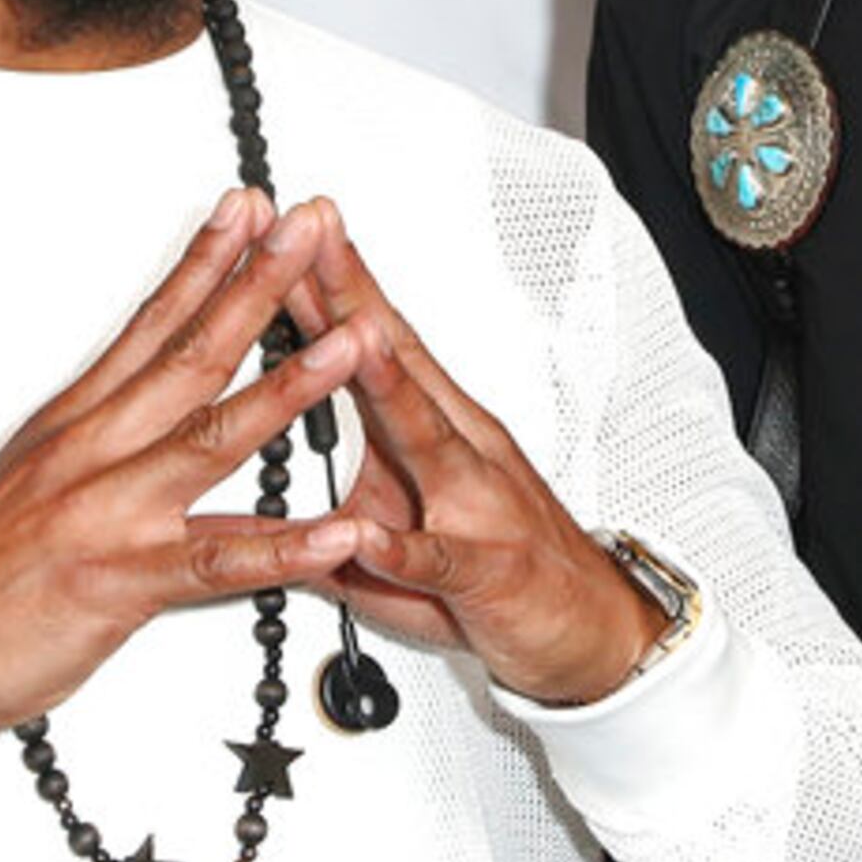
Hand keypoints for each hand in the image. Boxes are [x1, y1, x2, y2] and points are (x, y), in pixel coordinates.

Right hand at [0, 191, 373, 749]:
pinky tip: (338, 532)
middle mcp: (92, 452)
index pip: (153, 322)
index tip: (251, 207)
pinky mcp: (119, 582)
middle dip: (259, 284)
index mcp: (74, 423)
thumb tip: (155, 419)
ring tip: (350, 345)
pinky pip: (219, 562)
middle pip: (190, 351)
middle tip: (311, 227)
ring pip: (212, 436)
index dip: (206, 260)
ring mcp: (109, 514)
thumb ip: (104, 449)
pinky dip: (286, 549)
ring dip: (291, 387)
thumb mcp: (33, 488)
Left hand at [287, 210, 667, 705]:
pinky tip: (363, 536)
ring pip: (426, 436)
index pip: (376, 339)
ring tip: (349, 341)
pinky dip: (399, 547)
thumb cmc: (501, 573)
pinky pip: (436, 558)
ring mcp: (476, 503)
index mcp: (435, 429)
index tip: (290, 231)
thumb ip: (334, 511)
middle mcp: (459, 448)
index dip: (333, 283)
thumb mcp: (402, 532)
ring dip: (386, 386)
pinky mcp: (484, 570)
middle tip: (313, 238)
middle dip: (352, 298)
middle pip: (398, 360)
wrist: (592, 630)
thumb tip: (269, 500)